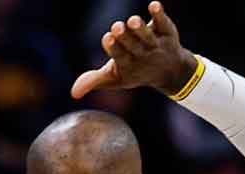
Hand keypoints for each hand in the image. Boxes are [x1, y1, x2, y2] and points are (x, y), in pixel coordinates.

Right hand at [71, 2, 197, 98]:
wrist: (171, 71)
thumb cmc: (135, 71)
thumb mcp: (114, 78)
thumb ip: (95, 81)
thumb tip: (73, 93)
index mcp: (128, 65)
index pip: (120, 56)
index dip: (114, 47)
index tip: (108, 39)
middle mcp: (142, 54)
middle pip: (132, 44)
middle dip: (124, 36)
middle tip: (117, 27)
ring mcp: (155, 43)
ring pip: (147, 35)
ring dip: (140, 28)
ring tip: (133, 21)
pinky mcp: (165, 30)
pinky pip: (162, 21)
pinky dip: (159, 13)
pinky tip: (154, 5)